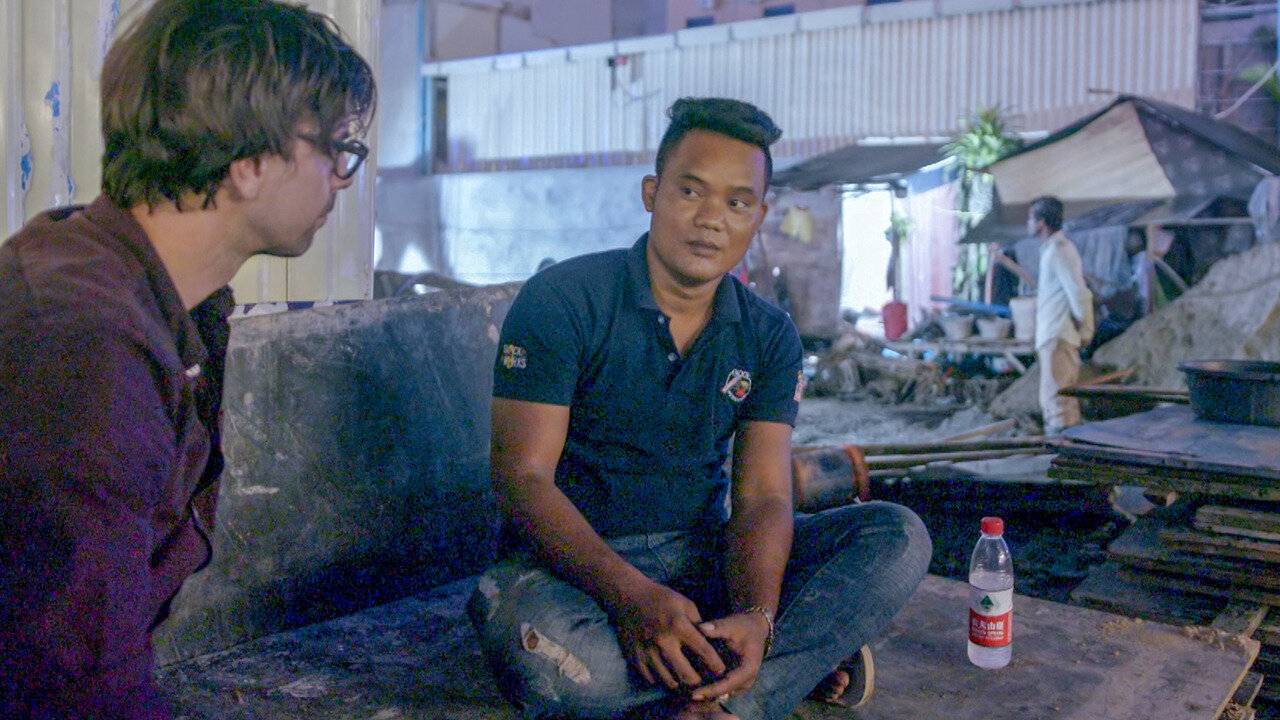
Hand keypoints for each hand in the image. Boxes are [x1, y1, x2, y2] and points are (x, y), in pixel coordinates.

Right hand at [611, 580, 727, 690]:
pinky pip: (650, 678)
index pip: (703, 651)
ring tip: (685, 681)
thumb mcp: (685, 603)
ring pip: (668, 680)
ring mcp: (647, 651)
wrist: (627, 596)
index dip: (715, 664)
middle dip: (698, 681)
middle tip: (702, 680)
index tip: (721, 670)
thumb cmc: (660, 598)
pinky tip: (666, 675)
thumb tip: (709, 641)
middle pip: (686, 674)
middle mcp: (663, 642)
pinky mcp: (634, 657)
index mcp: (679, 626)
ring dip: (679, 683)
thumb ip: (698, 623)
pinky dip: (660, 680)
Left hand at [690, 611, 770, 701]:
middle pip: (724, 694)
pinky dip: (708, 690)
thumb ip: (717, 627)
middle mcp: (747, 680)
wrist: (754, 628)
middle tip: (684, 696)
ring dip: (706, 695)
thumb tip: (701, 627)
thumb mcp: (732, 624)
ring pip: (722, 695)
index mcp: (748, 668)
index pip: (728, 684)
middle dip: (706, 696)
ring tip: (685, 694)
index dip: (711, 690)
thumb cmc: (743, 626)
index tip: (694, 693)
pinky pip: (721, 690)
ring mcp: (742, 683)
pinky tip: (691, 688)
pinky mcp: (735, 682)